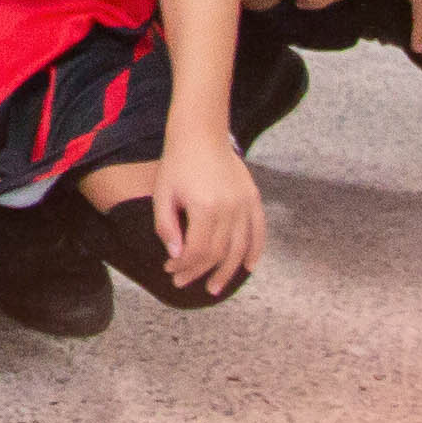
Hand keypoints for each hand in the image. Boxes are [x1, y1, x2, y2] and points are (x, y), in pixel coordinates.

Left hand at [152, 134, 264, 289]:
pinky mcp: (253, 198)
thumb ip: (166, 226)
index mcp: (204, 207)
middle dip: (199, 271)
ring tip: (214, 288)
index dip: (183, 265)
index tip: (169, 270)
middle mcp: (229, 208)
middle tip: (182, 283)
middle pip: (218, 253)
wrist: (201, 134)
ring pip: (240, 248)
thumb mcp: (163, 194)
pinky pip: (259, 231)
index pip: (197, 250)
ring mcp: (244, 204)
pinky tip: (248, 267)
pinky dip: (255, 251)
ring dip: (228, 271)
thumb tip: (176, 255)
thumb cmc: (177, 163)